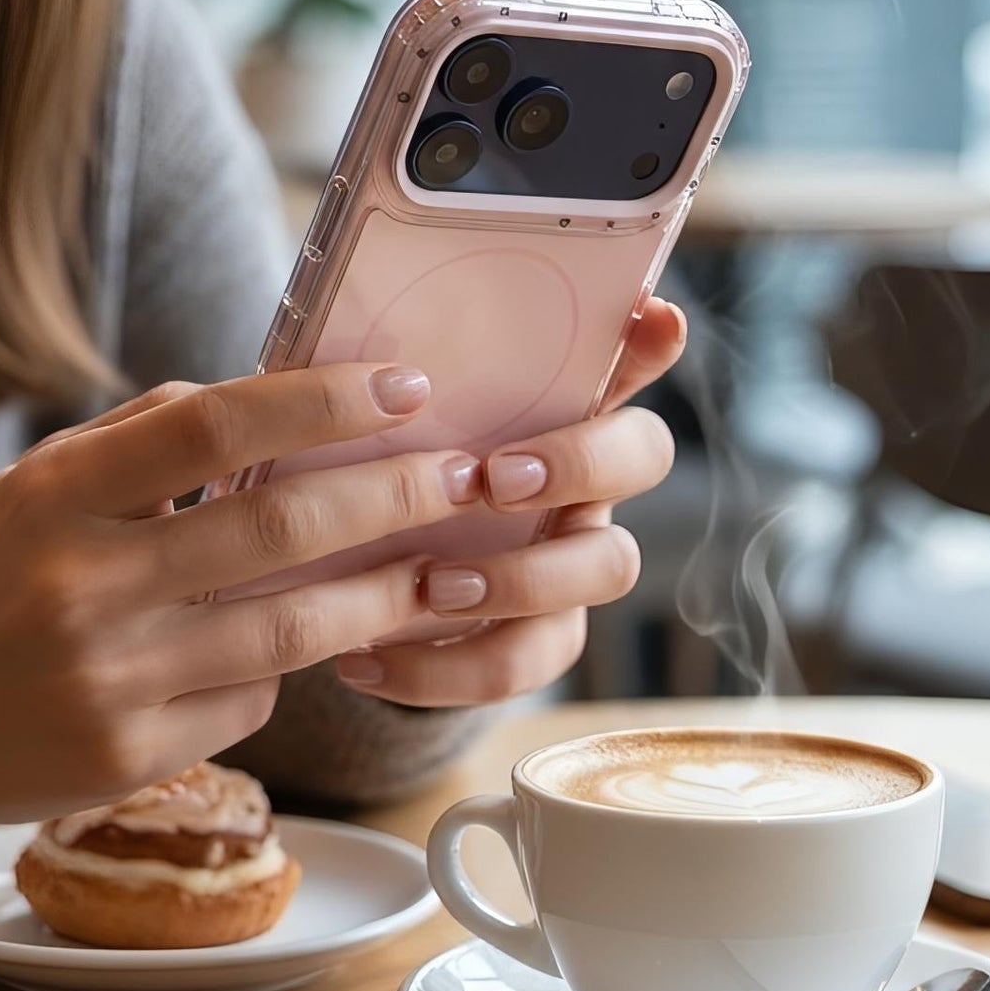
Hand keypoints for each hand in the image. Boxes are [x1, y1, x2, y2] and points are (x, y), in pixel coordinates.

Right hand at [0, 358, 497, 827]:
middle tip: (473, 474)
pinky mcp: (127, 757)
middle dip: (396, 496)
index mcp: (54, 495)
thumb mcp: (32, 488)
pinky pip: (249, 702)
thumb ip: (143, 441)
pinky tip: (304, 647)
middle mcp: (82, 585)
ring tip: (457, 569)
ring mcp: (107, 680)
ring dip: (390, 595)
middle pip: (277, 529)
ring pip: (289, 632)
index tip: (407, 386)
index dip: (322, 400)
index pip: (212, 425)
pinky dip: (285, 669)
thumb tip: (277, 400)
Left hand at [333, 297, 684, 706]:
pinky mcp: (533, 639)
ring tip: (428, 588)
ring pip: (603, 571)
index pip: (628, 358)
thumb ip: (402, 375)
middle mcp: (584, 481)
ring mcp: (569, 563)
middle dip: (576, 465)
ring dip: (518, 580)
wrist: (337, 579)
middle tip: (490, 479)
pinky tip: (362, 660)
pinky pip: (520, 666)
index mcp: (555, 411)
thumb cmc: (371, 471)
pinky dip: (441, 671)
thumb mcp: (376, 416)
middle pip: (643, 459)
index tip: (652, 319)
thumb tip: (410, 335)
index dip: (651, 342)